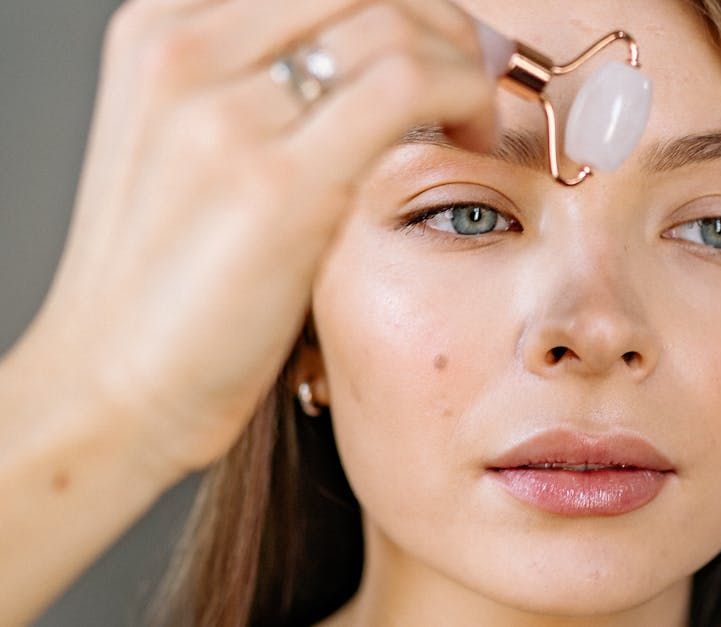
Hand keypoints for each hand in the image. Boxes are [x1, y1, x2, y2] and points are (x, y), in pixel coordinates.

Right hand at [16, 0, 500, 478]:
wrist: (110, 385)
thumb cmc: (165, 284)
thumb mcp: (195, 149)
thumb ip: (267, 91)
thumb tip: (375, 60)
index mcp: (164, 34)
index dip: (401, 4)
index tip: (443, 39)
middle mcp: (184, 50)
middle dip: (441, 20)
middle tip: (482, 65)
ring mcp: (222, 110)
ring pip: (394, 24)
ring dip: (463, 62)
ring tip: (477, 113)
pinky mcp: (275, 178)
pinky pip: (409, 85)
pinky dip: (465, 97)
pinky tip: (472, 137)